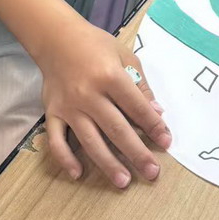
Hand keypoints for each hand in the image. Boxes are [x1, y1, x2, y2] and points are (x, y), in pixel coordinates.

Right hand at [38, 17, 170, 188]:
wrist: (57, 38)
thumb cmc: (96, 45)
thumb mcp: (125, 56)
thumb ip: (141, 85)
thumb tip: (157, 112)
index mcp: (110, 76)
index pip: (136, 107)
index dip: (153, 126)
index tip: (166, 142)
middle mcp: (89, 94)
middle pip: (116, 129)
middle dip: (136, 153)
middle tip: (152, 173)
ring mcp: (69, 106)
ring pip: (90, 140)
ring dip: (107, 163)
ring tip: (124, 181)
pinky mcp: (52, 113)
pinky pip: (56, 140)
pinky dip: (65, 159)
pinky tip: (78, 174)